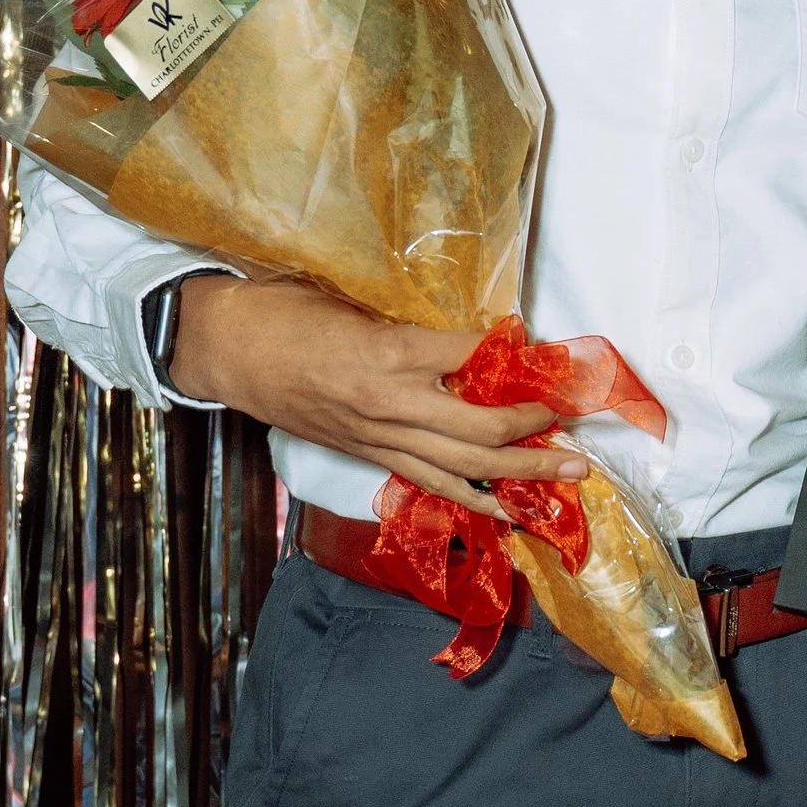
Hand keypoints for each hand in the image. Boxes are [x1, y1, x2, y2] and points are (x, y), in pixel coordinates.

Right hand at [171, 274, 584, 517]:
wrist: (228, 348)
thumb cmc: (289, 309)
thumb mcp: (358, 298)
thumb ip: (417, 318)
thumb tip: (480, 331)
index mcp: (391, 353)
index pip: (478, 358)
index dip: (523, 359)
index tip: (559, 359)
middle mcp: (391, 404)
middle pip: (481, 429)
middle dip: (536, 433)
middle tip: (578, 431)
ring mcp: (378, 437)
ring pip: (461, 467)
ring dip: (518, 475)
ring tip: (564, 477)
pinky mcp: (367, 455)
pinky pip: (429, 482)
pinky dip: (471, 497)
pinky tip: (504, 509)